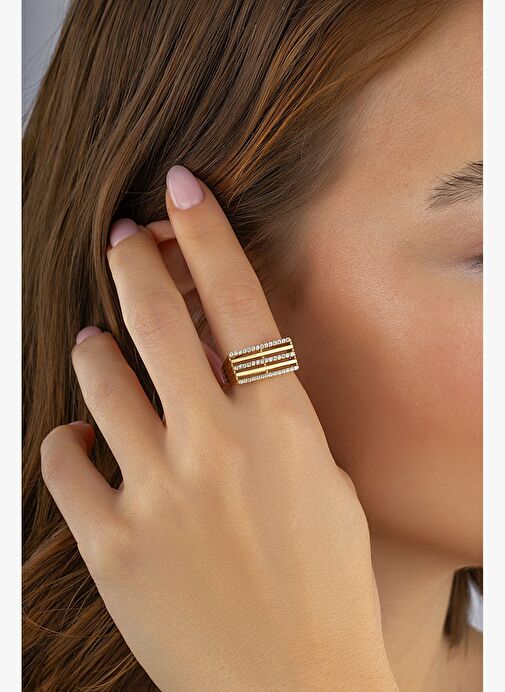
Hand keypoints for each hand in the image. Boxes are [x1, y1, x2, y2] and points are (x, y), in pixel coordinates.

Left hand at [40, 165, 396, 690]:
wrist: (293, 687)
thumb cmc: (322, 584)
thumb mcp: (320, 483)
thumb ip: (272, 419)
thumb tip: (226, 366)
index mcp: (280, 426)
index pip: (240, 300)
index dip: (208, 232)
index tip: (184, 187)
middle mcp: (215, 445)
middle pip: (157, 319)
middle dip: (135, 263)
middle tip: (122, 239)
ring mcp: (157, 492)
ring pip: (98, 378)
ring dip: (95, 352)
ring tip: (97, 346)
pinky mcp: (110, 543)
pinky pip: (63, 459)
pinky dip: (67, 440)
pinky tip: (80, 440)